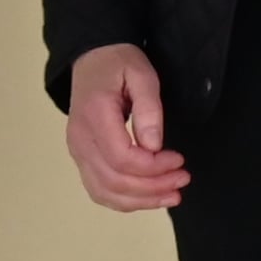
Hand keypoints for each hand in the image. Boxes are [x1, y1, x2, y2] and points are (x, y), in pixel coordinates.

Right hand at [61, 45, 186, 210]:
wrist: (92, 59)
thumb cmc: (118, 63)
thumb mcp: (142, 74)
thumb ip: (149, 108)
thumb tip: (154, 146)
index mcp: (94, 116)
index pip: (121, 158)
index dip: (153, 167)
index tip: (179, 160)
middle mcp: (80, 139)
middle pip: (114, 180)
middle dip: (153, 187)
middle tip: (183, 179)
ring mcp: (77, 151)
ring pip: (105, 192)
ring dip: (141, 200)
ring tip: (172, 195)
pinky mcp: (81, 158)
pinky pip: (98, 190)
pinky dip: (123, 200)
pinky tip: (148, 198)